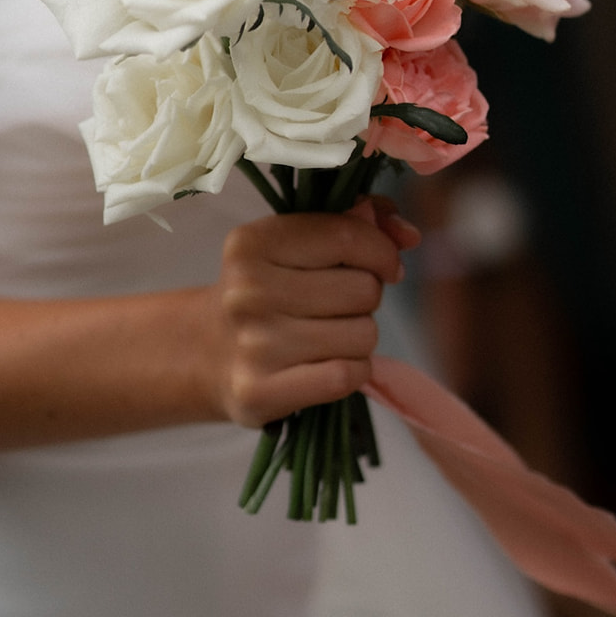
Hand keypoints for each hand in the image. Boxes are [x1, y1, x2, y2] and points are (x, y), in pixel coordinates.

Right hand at [206, 203, 419, 427]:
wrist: (207, 352)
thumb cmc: (268, 288)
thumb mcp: (295, 243)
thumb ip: (354, 223)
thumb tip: (408, 234)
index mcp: (251, 243)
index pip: (348, 236)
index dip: (382, 251)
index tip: (383, 264)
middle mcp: (246, 291)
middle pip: (363, 289)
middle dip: (366, 296)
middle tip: (339, 305)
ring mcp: (252, 345)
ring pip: (362, 335)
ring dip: (360, 336)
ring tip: (330, 334)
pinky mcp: (260, 392)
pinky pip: (347, 376)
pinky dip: (354, 371)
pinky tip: (332, 363)